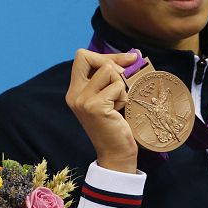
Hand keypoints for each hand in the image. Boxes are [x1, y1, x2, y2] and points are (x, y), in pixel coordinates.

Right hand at [66, 48, 138, 172]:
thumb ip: (113, 76)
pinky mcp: (95, 107)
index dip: (104, 56)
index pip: (82, 57)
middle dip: (110, 61)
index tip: (125, 62)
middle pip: (86, 56)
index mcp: (74, 90)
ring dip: (121, 84)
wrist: (116, 154)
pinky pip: (117, 86)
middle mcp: (74, 94)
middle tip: (124, 76)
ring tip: (119, 102)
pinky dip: (124, 96)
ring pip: (107, 70)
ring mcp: (82, 100)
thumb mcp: (109, 97)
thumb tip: (134, 54)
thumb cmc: (116, 125)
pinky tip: (120, 110)